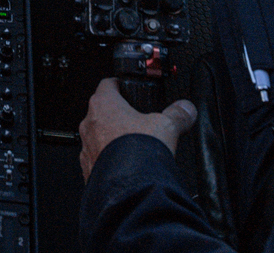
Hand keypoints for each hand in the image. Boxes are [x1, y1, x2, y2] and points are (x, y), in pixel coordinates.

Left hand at [78, 78, 196, 181]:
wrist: (129, 189)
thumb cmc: (139, 153)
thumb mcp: (167, 126)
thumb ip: (178, 114)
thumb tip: (186, 109)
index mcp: (104, 104)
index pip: (108, 84)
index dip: (120, 84)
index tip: (127, 88)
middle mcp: (90, 123)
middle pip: (102, 111)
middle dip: (118, 115)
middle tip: (136, 120)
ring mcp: (86, 147)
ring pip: (97, 136)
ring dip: (111, 138)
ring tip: (133, 147)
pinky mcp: (88, 169)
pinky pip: (97, 159)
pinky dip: (109, 160)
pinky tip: (126, 166)